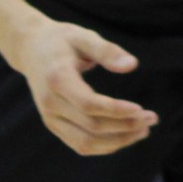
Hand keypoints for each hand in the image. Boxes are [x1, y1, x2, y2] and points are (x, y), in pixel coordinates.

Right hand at [7, 18, 155, 155]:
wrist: (30, 49)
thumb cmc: (61, 40)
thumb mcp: (83, 36)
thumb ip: (107, 50)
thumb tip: (132, 65)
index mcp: (57, 79)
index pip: (89, 105)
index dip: (116, 111)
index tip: (142, 109)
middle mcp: (50, 103)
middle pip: (92, 126)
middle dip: (125, 126)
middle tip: (152, 118)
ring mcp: (49, 117)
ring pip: (86, 143)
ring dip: (118, 141)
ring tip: (143, 130)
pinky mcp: (53, 125)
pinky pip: (80, 145)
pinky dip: (105, 145)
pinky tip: (125, 135)